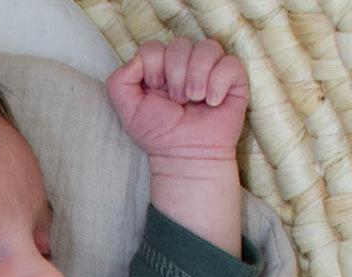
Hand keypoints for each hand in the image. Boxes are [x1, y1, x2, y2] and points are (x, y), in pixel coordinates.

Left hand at [105, 38, 247, 161]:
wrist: (186, 155)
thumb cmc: (159, 135)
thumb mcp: (128, 111)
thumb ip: (118, 83)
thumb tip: (137, 59)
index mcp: (159, 69)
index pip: (154, 47)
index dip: (153, 67)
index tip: (156, 91)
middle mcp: (185, 65)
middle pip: (180, 45)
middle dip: (176, 76)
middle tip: (177, 102)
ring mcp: (209, 69)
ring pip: (207, 48)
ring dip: (197, 77)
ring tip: (194, 101)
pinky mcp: (232, 78)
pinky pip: (229, 63)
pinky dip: (218, 84)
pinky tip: (212, 103)